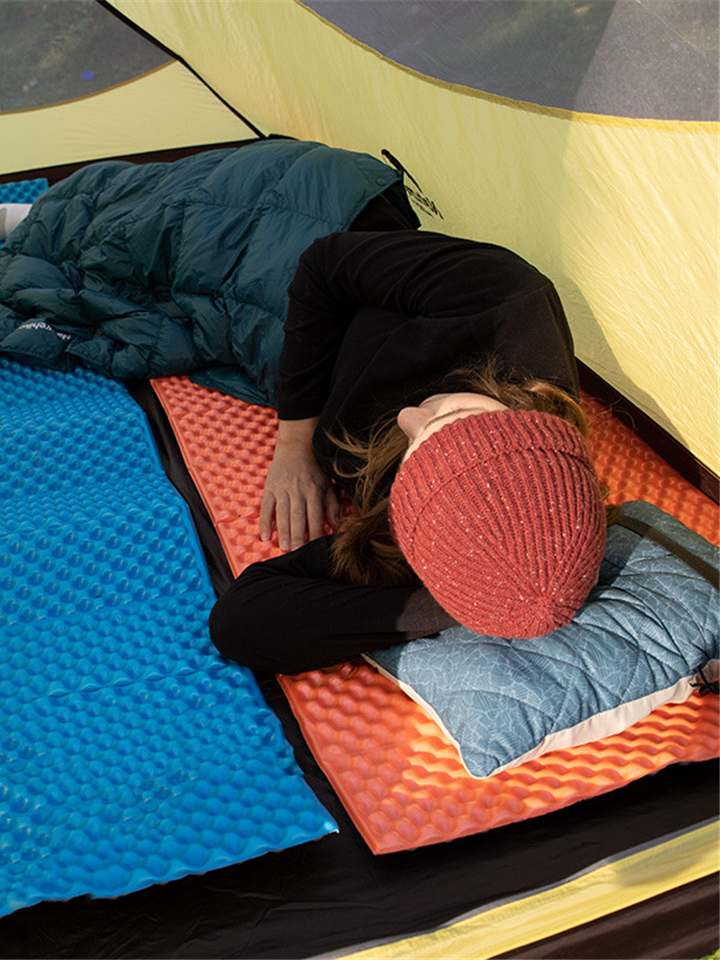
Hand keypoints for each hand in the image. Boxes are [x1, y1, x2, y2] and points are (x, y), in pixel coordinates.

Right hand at [260, 418, 340, 550]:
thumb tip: (336, 525)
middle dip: (296, 536)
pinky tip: (265, 535)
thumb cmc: (314, 468)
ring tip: (283, 547)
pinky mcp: (270, 488)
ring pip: (282, 514)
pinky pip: (266, 507)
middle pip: (297, 517)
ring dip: (282, 532)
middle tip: (295, 552)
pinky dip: (265, 522)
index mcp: (314, 490)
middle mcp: (298, 490)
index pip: (315, 516)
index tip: (314, 547)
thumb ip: (332, 505)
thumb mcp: (327, 484)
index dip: (315, 532)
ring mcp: (282, 489)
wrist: (296, 446)